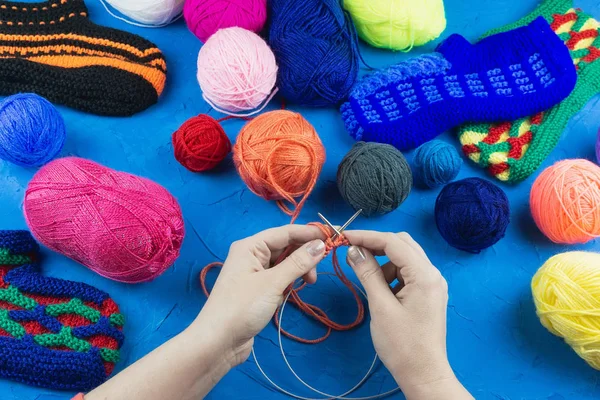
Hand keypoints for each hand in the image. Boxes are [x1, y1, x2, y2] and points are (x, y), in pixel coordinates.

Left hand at [193, 224, 326, 366]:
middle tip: (317, 271)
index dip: (309, 233)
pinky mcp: (257, 289)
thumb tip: (320, 244)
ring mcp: (254, 273)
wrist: (218, 342)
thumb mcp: (273, 283)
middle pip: (286, 246)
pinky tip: (291, 292)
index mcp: (250, 246)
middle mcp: (251, 255)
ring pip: (284, 263)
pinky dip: (289, 282)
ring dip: (298, 270)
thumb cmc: (243, 307)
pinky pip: (279, 277)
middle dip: (304, 255)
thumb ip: (298, 262)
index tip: (333, 236)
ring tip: (307, 284)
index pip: (285, 232)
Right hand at [344, 231, 472, 399]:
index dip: (367, 237)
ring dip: (384, 262)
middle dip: (376, 245)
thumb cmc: (402, 344)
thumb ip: (367, 273)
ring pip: (404, 258)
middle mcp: (432, 273)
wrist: (423, 374)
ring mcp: (432, 283)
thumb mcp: (381, 306)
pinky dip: (391, 275)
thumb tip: (354, 250)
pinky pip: (408, 273)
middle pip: (403, 244)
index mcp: (425, 275)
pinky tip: (381, 291)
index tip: (344, 237)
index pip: (394, 242)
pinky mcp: (428, 293)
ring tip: (368, 282)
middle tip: (352, 252)